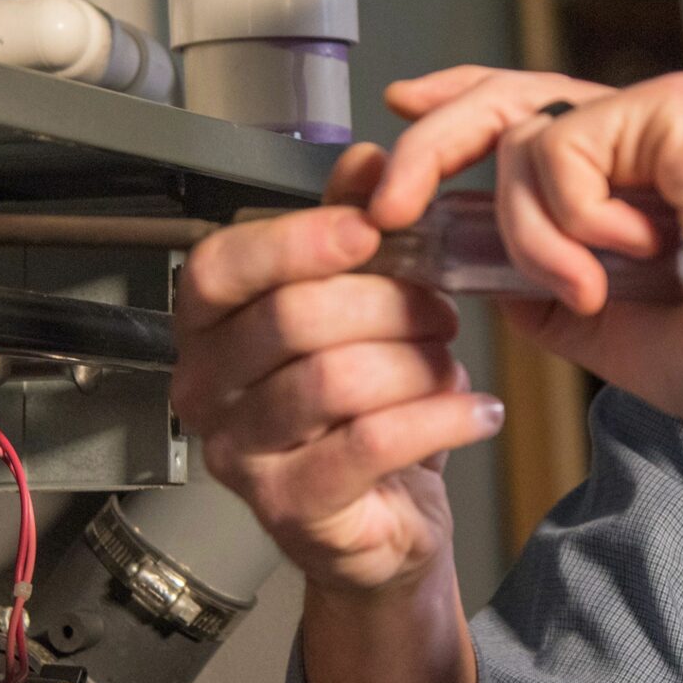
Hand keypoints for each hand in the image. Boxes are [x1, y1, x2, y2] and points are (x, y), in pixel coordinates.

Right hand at [170, 145, 502, 598]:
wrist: (380, 524)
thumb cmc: (359, 411)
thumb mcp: (357, 309)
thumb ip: (353, 231)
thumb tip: (367, 159)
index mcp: (207, 330)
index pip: (220, 267)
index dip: (297, 240)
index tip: (370, 228)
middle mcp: (206, 391)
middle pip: (291, 318)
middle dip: (386, 304)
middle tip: (442, 311)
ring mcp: (241, 456)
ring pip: (334, 380)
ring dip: (416, 364)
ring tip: (453, 366)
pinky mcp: (292, 508)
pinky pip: (371, 443)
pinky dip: (439, 419)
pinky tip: (476, 412)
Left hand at [370, 66, 682, 504]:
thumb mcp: (622, 341)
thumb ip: (557, 306)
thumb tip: (492, 283)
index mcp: (637, 179)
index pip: (528, 118)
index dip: (456, 112)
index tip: (401, 120)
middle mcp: (647, 136)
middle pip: (504, 102)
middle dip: (429, 148)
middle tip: (389, 209)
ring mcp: (662, 114)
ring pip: (522, 138)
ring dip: (528, 230)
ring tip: (589, 286)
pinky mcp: (675, 107)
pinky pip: (561, 147)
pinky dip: (570, 216)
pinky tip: (636, 253)